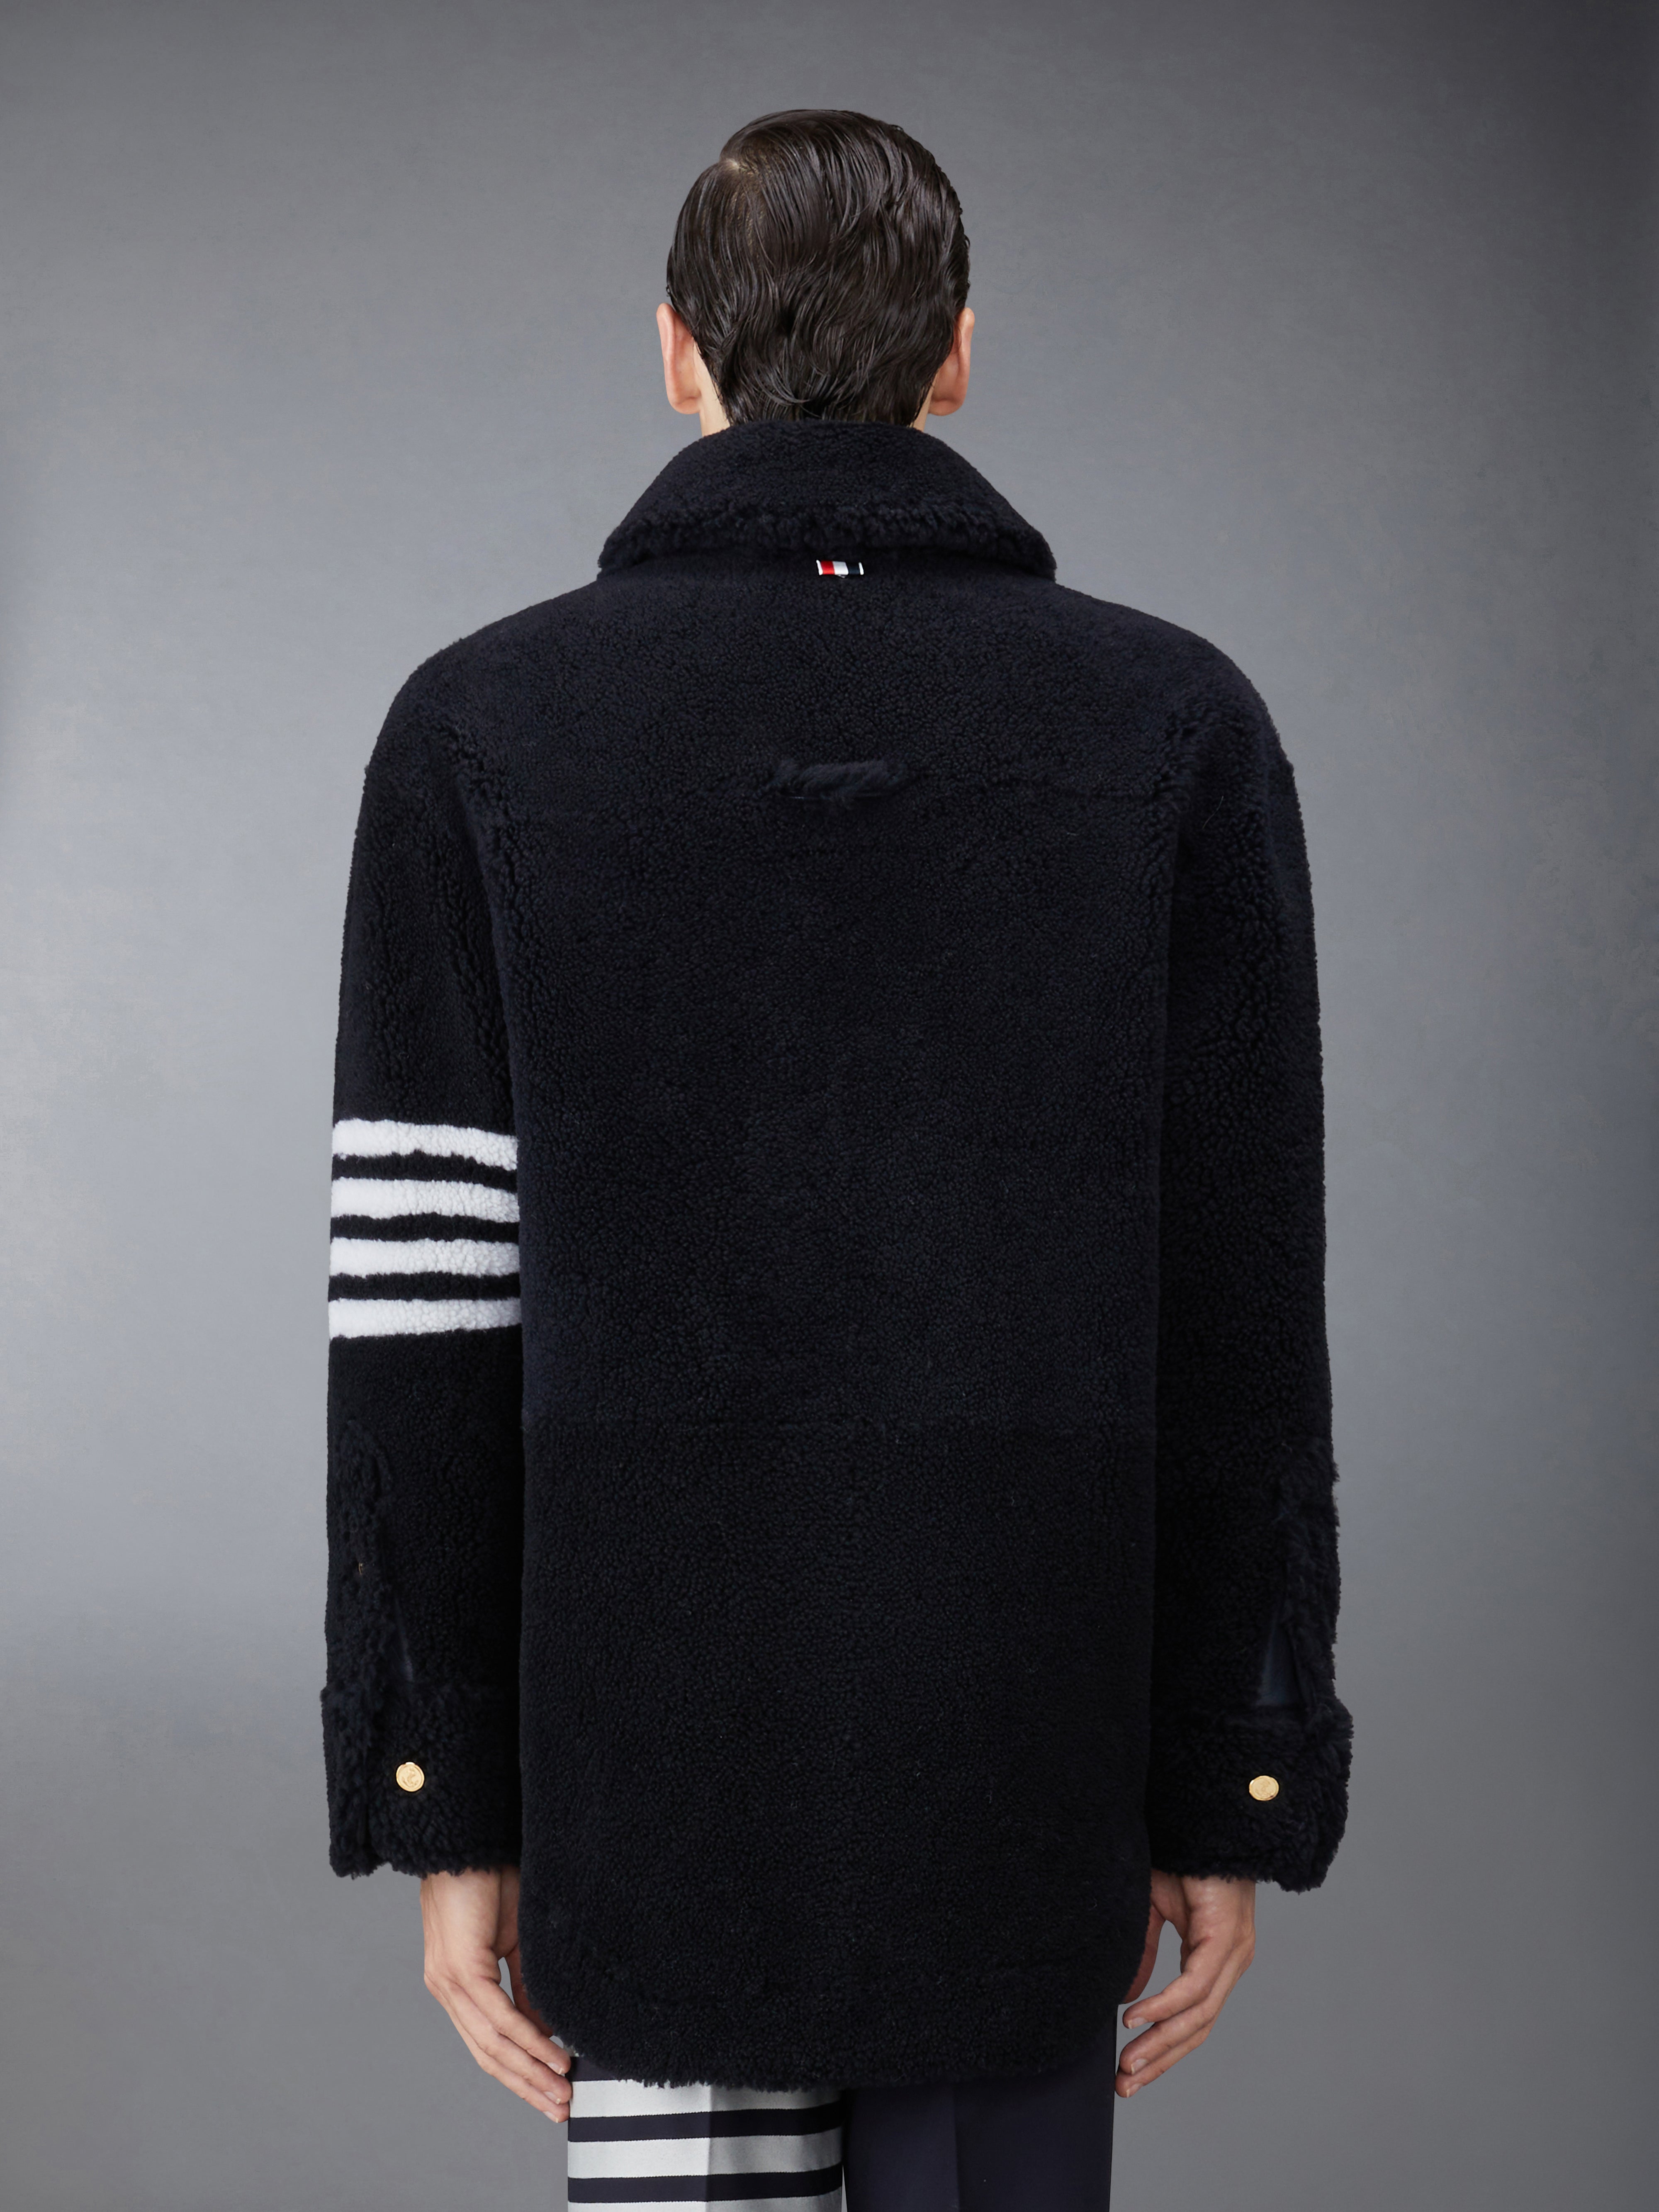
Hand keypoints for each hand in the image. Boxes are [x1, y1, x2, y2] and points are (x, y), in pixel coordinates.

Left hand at [420, 1866, 571, 2120]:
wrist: (467, 1841)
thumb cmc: (490, 1879)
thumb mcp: (515, 1940)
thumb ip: (524, 1986)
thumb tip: (543, 2029)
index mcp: (457, 1984)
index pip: (487, 2043)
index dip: (519, 2072)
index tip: (549, 2093)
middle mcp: (446, 1990)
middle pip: (487, 2054)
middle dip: (525, 2085)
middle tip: (558, 2107)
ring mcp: (449, 1982)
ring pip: (491, 2043)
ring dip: (529, 2071)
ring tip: (560, 2091)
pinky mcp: (459, 1969)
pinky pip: (497, 2016)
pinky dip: (527, 2039)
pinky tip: (551, 2055)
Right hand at [1115, 1870, 1254, 2096]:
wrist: (1202, 1817)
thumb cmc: (1181, 1858)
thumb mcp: (1153, 1912)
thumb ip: (1145, 1957)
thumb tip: (1127, 2001)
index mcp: (1216, 1957)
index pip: (1193, 2018)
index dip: (1163, 2048)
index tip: (1131, 2073)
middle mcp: (1231, 1961)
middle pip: (1198, 2028)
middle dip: (1160, 2059)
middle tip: (1126, 2085)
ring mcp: (1233, 1953)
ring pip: (1199, 2015)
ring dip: (1160, 2042)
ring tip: (1128, 2062)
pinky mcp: (1225, 1938)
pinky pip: (1195, 1986)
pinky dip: (1165, 2006)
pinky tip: (1137, 2018)